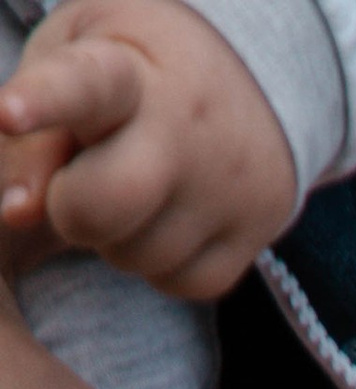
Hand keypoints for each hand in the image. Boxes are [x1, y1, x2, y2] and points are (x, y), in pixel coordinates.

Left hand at [0, 0, 296, 296]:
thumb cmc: (133, 70)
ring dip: (118, 236)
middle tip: (78, 184)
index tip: (6, 113)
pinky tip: (169, 215)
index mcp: (127, 70)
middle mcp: (187, 128)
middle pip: (108, 203)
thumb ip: (36, 134)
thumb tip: (18, 212)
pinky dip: (161, 261)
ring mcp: (228, 185)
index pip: (81, 86)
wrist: (253, 76)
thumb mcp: (72, 66)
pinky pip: (180, 281)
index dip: (41, 103)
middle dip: (72, 209)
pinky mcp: (256, 231)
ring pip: (139, 256)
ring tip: (137, 185)